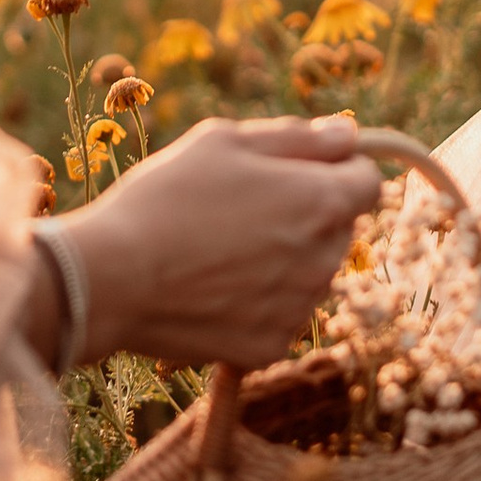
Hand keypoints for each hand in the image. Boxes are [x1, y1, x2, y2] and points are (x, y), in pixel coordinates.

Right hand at [64, 115, 379, 370]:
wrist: (113, 278)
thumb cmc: (165, 197)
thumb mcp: (224, 140)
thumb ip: (298, 136)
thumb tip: (348, 134)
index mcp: (321, 201)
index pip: (367, 179)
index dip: (337, 168)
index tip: (299, 170)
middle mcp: (324, 259)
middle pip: (338, 228)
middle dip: (306, 213)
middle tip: (242, 207)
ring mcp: (300, 308)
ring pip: (310, 273)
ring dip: (284, 259)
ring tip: (218, 250)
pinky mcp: (270, 346)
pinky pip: (280, 315)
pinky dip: (257, 302)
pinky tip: (212, 288)